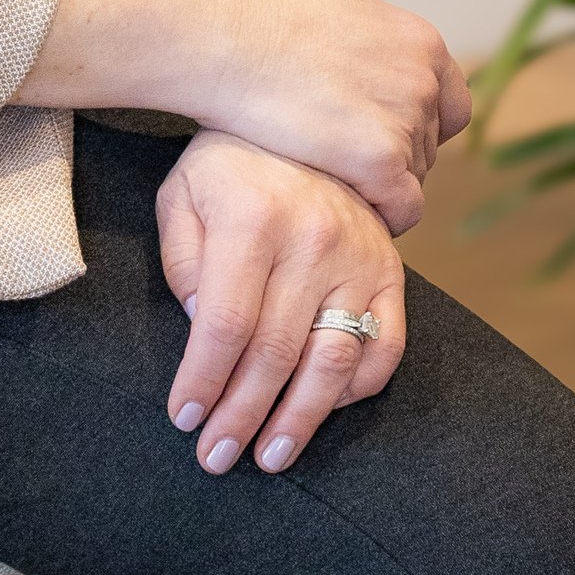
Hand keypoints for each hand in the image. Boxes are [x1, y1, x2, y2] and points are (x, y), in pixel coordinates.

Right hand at [21, 0, 467, 229]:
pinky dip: (387, 215)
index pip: (449, 102)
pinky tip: (357, 214)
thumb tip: (377, 54)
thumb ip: (375, 40)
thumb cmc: (263, 21)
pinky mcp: (380, 159)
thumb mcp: (342, 10)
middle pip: (429, 141)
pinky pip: (404, 205)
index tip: (386, 136)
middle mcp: (422, 79)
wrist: (229, 40)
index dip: (420, 125)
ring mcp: (405, 119)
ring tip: (340, 184)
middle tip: (350, 165)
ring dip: (383, 183)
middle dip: (395, 155)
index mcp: (419, 41)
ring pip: (415, 175)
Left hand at [156, 129, 405, 474]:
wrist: (305, 117)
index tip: (185, 419)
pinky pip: (384, 346)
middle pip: (275, 353)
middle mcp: (313, 242)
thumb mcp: (182, 194)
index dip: (205, 379)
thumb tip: (199, 330)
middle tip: (217, 457)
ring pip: (332, 360)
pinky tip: (322, 412)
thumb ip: (183, 263)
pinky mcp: (391, 271)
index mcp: (253, 220)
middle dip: (242, 415)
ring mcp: (360, 259)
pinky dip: (356, 389)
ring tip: (271, 456)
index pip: (226, 323)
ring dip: (301, 419)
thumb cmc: (228, 164)